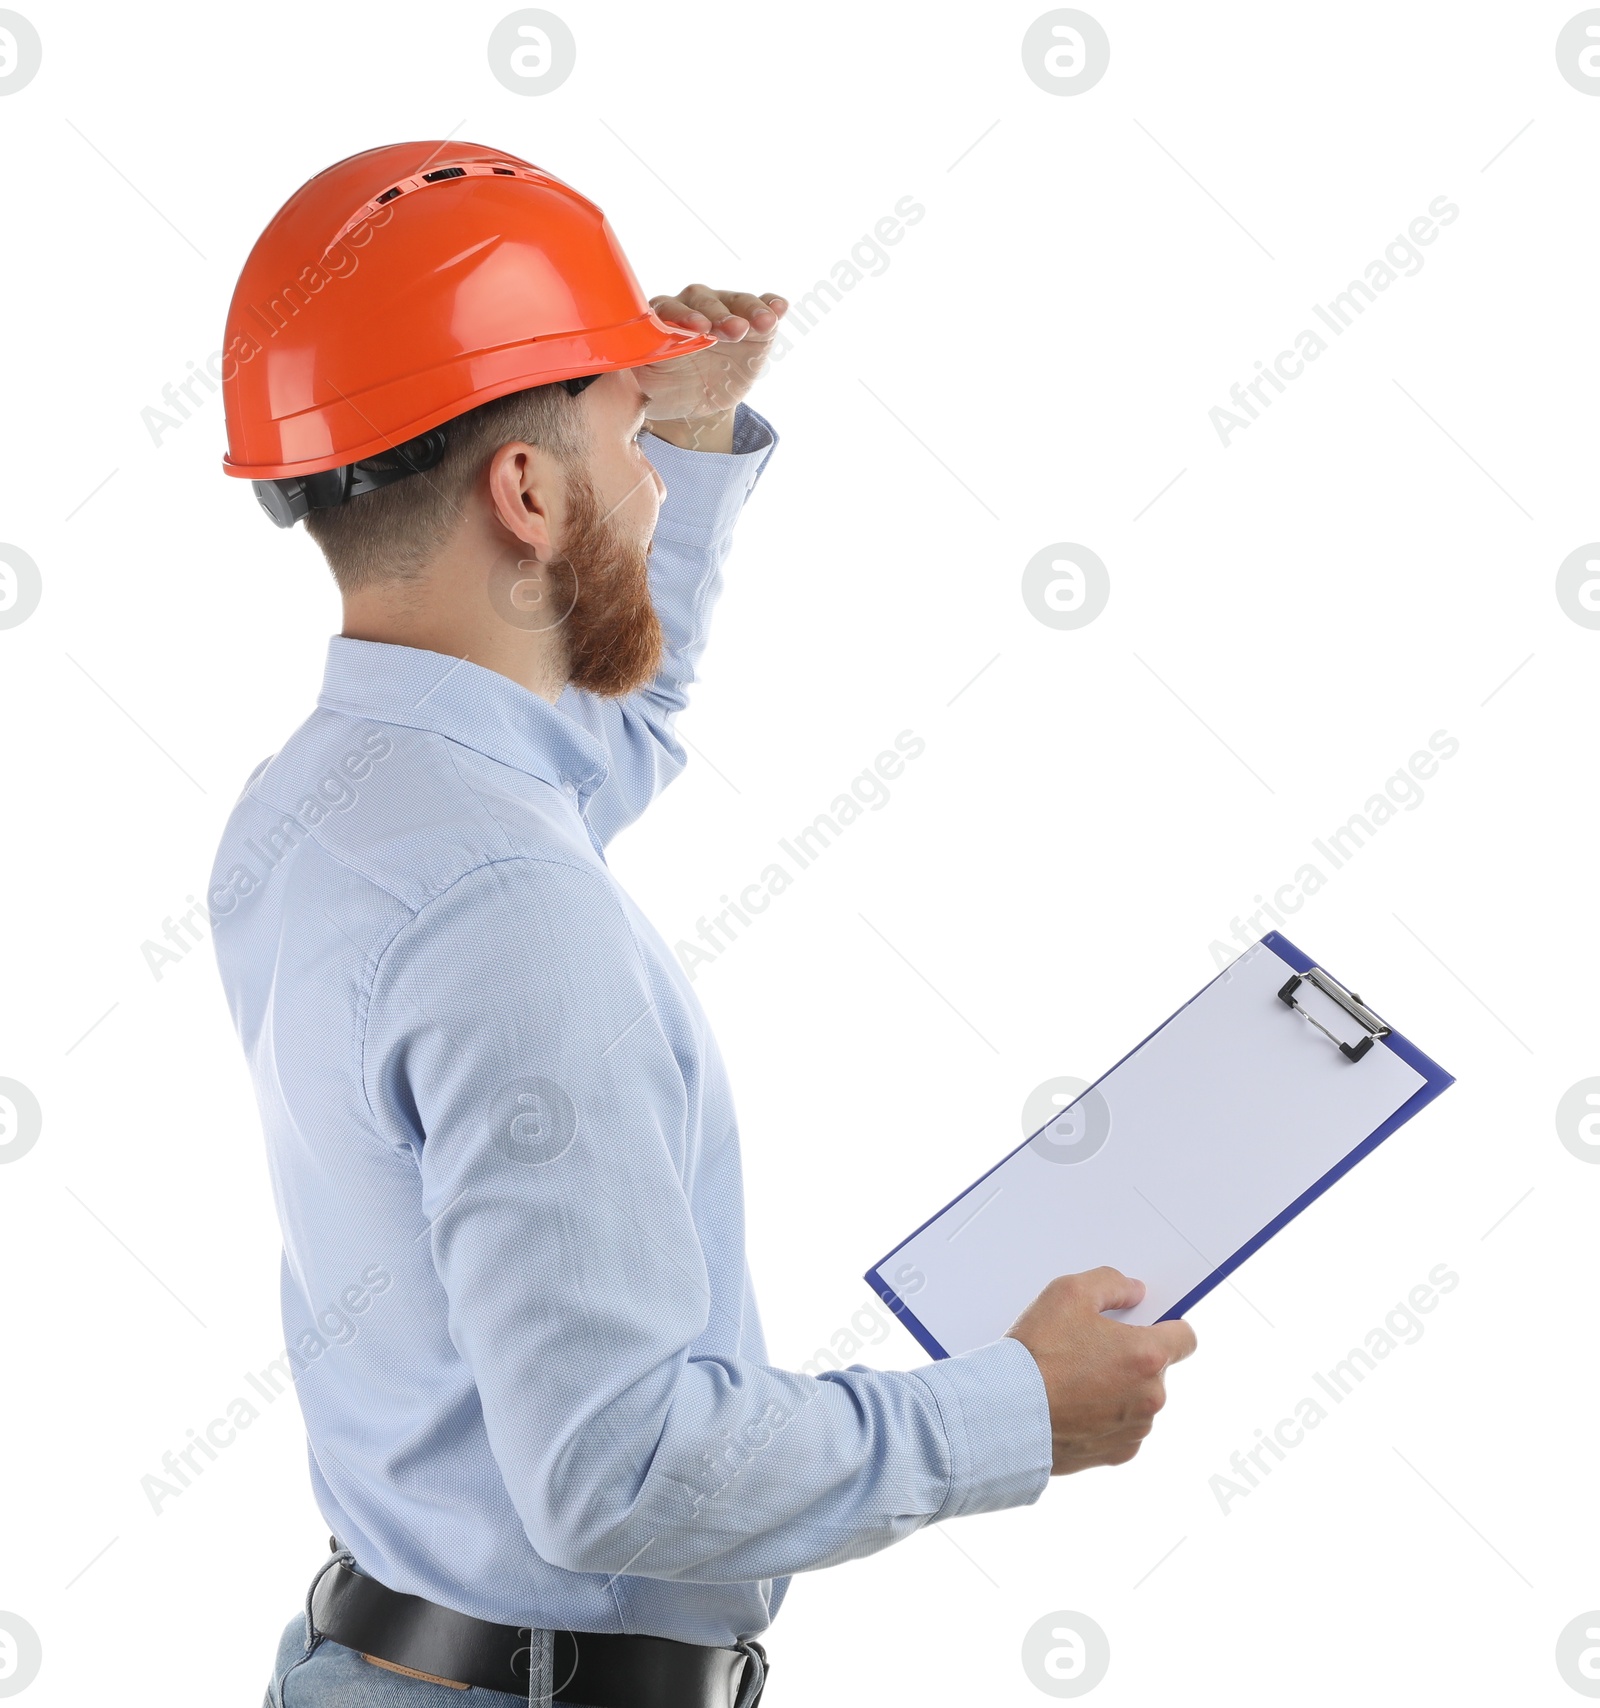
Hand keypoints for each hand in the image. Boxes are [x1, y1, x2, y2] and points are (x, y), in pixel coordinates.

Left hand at [636, 285, 787, 449]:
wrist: (695, 403)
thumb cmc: (663, 390)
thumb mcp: (640, 386)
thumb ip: (626, 372)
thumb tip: (602, 368)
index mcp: (662, 318)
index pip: (671, 309)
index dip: (685, 317)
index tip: (699, 330)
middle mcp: (693, 307)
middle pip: (705, 301)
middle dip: (720, 315)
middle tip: (733, 331)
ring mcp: (724, 311)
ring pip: (735, 301)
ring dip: (750, 310)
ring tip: (762, 325)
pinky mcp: (752, 323)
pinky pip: (763, 307)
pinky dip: (771, 306)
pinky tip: (779, 309)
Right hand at [1005, 1267, 1197, 1475]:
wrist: (1006, 1413)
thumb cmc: (1036, 1354)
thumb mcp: (1068, 1292)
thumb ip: (1111, 1283)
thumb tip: (1134, 1291)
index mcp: (1148, 1356)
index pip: (1186, 1338)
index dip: (1167, 1326)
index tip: (1145, 1325)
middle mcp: (1151, 1397)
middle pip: (1158, 1369)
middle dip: (1132, 1357)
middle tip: (1090, 1349)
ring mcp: (1136, 1430)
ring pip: (1139, 1400)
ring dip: (1120, 1389)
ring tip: (1075, 1380)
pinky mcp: (1117, 1454)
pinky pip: (1123, 1428)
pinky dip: (1106, 1418)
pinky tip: (1074, 1407)